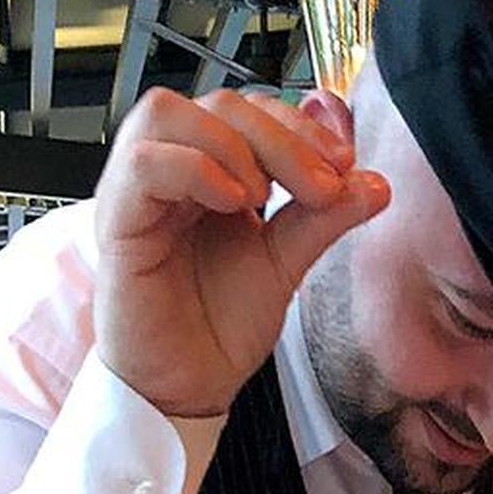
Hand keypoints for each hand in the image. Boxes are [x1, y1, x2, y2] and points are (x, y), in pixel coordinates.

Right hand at [93, 87, 389, 418]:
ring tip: (264, 195)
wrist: (188, 389)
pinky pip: (143, 164)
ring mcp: (139, 193)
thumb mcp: (285, 265)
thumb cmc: (218, 329)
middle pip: (218, 104)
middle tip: (320, 183)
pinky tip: (233, 203)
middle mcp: (171, 172)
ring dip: (232, 143)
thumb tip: (374, 183)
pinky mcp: (118, 222)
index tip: (343, 163)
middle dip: (280, 135)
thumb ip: (323, 219)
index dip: (299, 124)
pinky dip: (195, 169)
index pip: (250, 111)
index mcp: (209, 172)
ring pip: (167, 113)